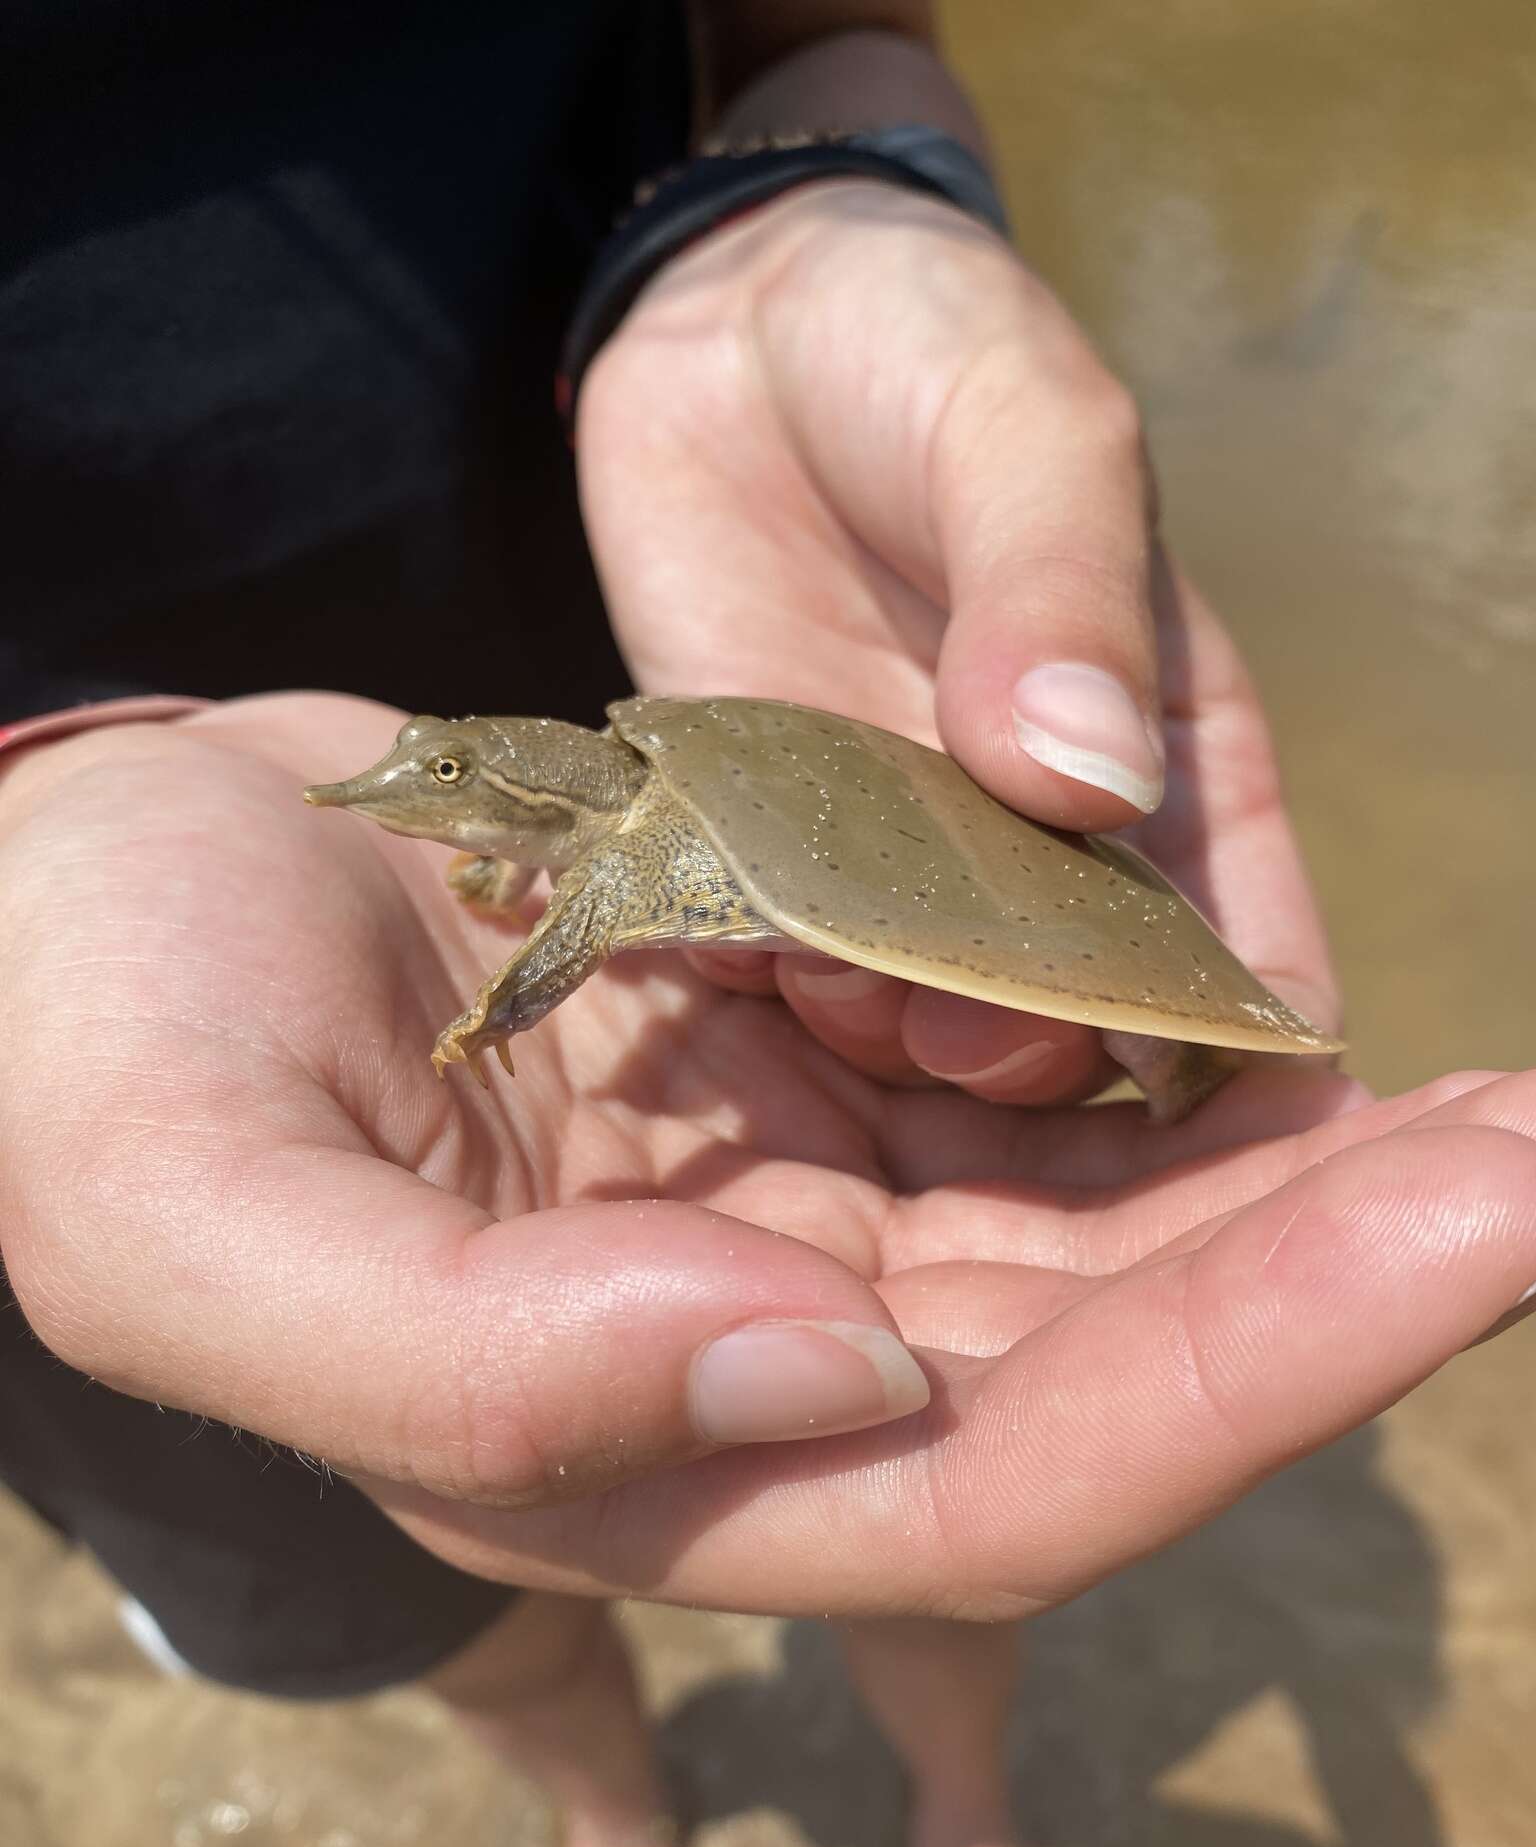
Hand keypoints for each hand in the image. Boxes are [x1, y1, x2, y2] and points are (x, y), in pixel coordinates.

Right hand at [0, 694, 1529, 1619]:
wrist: (78, 896)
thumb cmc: (92, 1039)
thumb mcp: (197, 1210)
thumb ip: (471, 1369)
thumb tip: (814, 1382)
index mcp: (606, 1467)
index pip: (994, 1483)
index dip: (1253, 1377)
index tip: (1487, 1219)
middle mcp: (722, 1385)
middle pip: (1093, 1381)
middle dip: (1340, 1282)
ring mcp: (763, 1245)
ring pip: (1081, 1258)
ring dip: (1291, 1190)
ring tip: (1494, 1105)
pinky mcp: (774, 1104)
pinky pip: (1005, 1113)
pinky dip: (1148, 1079)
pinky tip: (1280, 1019)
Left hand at [577, 181, 1337, 1098]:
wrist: (728, 319)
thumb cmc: (927, 348)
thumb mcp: (1028, 428)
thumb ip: (1063, 588)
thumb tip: (1091, 779)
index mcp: (1167, 757)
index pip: (1238, 949)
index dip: (1230, 1044)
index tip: (1178, 1084)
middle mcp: (1035, 838)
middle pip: (1066, 1020)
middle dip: (1025, 1051)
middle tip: (960, 1031)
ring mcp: (888, 850)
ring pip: (909, 1009)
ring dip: (875, 1022)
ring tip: (833, 975)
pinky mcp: (754, 836)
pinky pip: (761, 949)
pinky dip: (747, 964)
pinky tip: (717, 926)